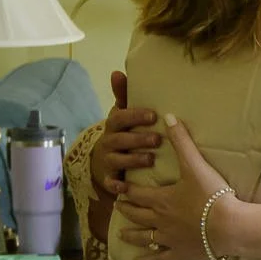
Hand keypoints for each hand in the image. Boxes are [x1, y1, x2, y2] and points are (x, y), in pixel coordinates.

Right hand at [94, 70, 160, 198]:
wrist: (103, 161)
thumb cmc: (122, 133)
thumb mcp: (122, 114)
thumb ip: (122, 95)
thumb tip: (117, 72)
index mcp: (114, 125)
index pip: (120, 117)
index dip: (135, 116)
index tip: (154, 115)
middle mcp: (108, 142)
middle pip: (120, 140)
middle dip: (138, 139)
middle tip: (157, 139)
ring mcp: (107, 160)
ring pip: (118, 160)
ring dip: (133, 160)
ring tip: (151, 159)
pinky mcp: (108, 178)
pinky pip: (110, 183)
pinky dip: (116, 185)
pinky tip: (124, 187)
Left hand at [114, 117, 233, 259]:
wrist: (229, 226)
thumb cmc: (213, 195)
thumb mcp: (196, 165)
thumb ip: (182, 141)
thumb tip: (168, 116)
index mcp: (161, 199)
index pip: (137, 193)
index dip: (125, 189)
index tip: (115, 186)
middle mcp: (159, 220)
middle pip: (137, 214)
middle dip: (126, 209)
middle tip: (118, 206)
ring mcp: (168, 239)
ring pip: (143, 237)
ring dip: (131, 234)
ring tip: (122, 234)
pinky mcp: (179, 254)